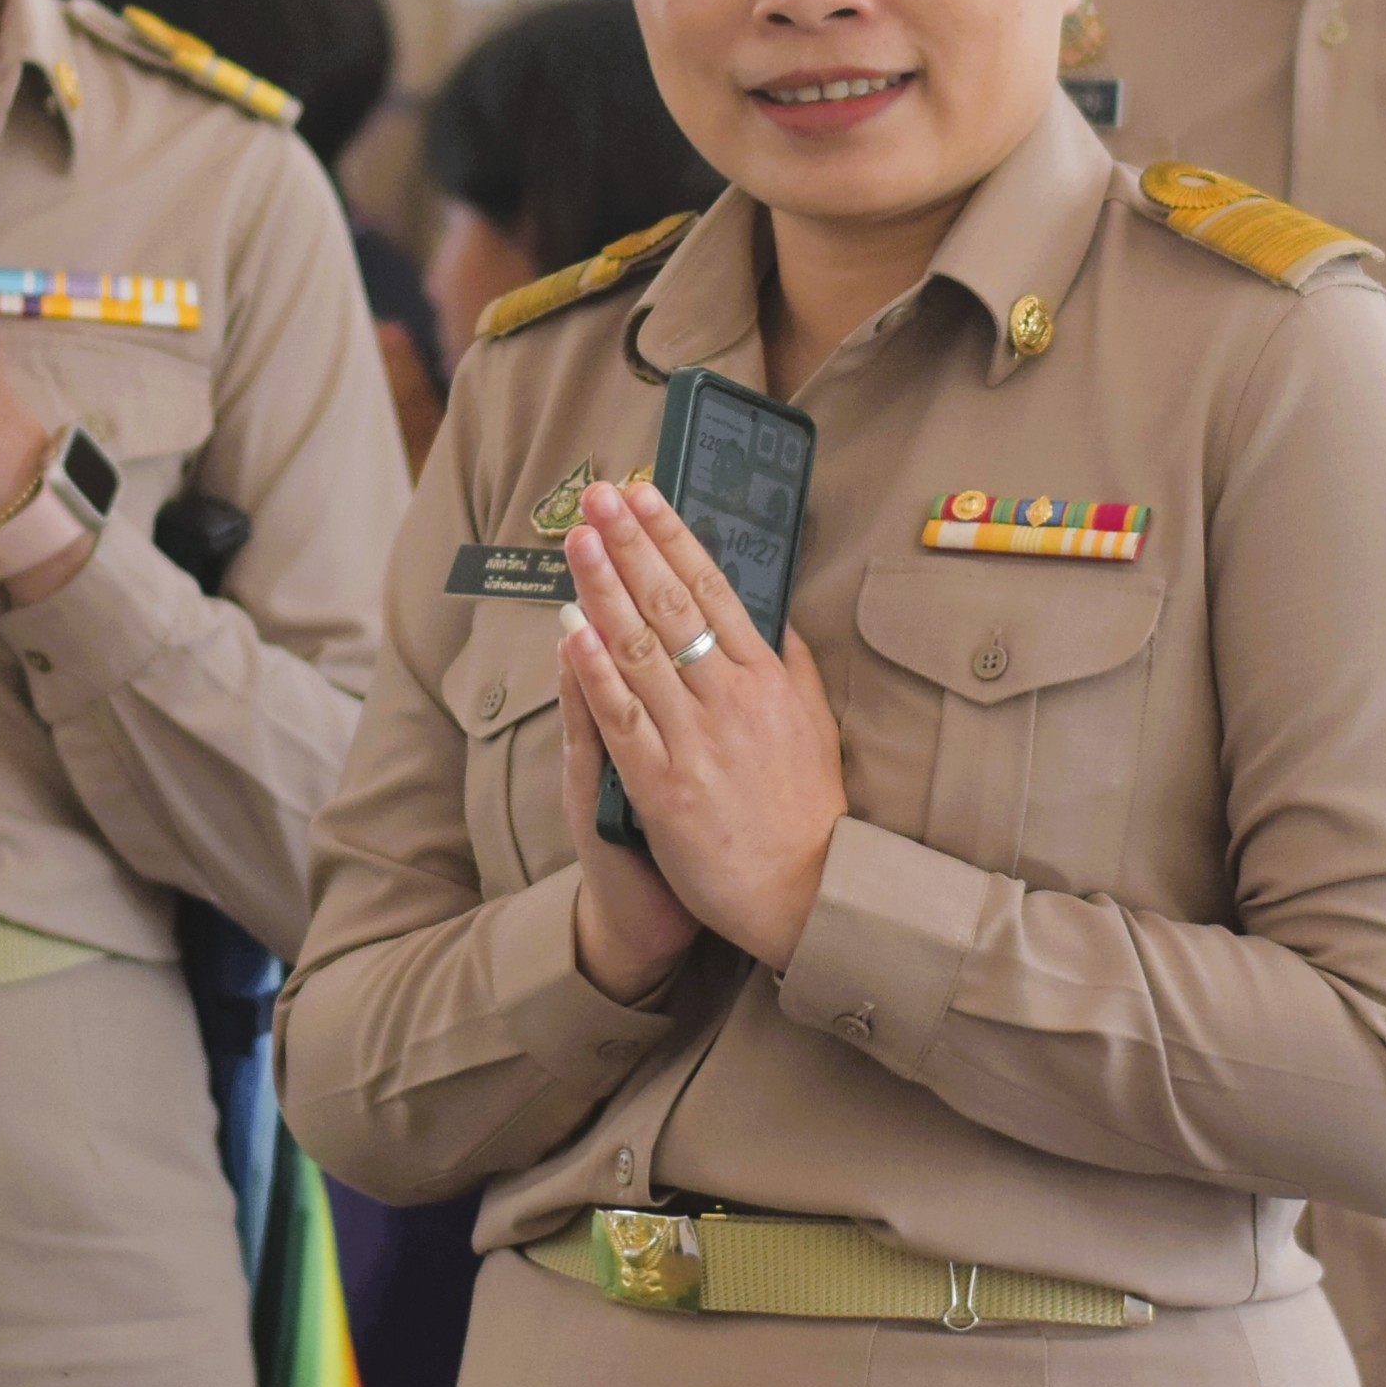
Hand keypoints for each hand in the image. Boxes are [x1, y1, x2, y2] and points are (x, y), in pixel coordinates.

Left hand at [559, 482, 846, 967]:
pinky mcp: (664, 786)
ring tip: (576, 542)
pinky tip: (569, 633)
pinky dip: (593, 673)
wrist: (808, 892)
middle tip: (597, 496)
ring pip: (640, 649)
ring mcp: (695, 740)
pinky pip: (621, 719)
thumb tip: (770, 611)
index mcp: (767, 678)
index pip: (712, 589)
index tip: (643, 494)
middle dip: (629, 544)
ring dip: (603, 589)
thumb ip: (791, 663)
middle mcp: (730, 698)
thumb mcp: (816, 723)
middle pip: (670, 605)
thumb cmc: (809, 810)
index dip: (672, 537)